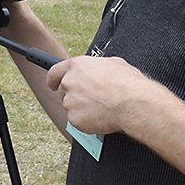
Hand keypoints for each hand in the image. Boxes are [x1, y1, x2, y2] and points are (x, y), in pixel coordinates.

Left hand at [47, 55, 166, 135]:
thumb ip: (96, 68)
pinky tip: (100, 116)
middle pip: (63, 91)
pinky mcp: (74, 118)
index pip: (54, 71)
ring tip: (101, 107)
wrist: (132, 103)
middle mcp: (69, 82)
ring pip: (71, 106)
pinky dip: (86, 121)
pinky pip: (77, 120)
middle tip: (89, 99)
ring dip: (81, 108)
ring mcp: (70, 101)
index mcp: (76, 66)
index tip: (52, 84)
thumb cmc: (127, 83)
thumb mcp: (113, 64)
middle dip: (73, 95)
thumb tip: (97, 71)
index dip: (53, 79)